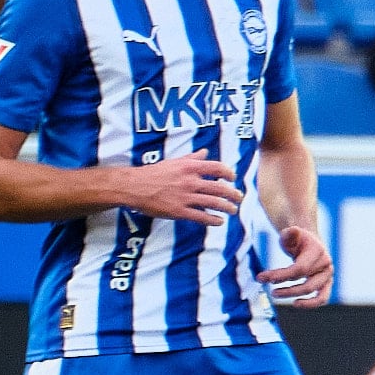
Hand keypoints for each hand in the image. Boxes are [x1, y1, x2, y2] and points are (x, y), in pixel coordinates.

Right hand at [125, 151, 242, 224]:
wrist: (135, 187)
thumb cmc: (154, 173)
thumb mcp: (174, 161)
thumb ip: (192, 158)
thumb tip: (205, 152)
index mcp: (190, 167)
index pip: (217, 168)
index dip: (228, 173)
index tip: (233, 178)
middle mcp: (190, 181)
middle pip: (219, 188)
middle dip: (232, 194)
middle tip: (239, 197)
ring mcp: (185, 197)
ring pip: (213, 203)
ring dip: (227, 207)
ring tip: (233, 210)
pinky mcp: (179, 211)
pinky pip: (201, 217)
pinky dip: (213, 220)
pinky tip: (219, 221)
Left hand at [258, 223, 332, 304]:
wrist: (307, 242)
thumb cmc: (296, 239)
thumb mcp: (290, 235)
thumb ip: (290, 234)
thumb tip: (292, 230)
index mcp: (318, 251)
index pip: (299, 269)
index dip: (280, 276)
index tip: (261, 277)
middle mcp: (326, 264)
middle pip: (305, 283)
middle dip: (285, 287)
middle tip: (267, 289)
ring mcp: (327, 275)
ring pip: (312, 291)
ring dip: (292, 294)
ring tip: (275, 293)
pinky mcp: (326, 284)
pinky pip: (322, 297)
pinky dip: (310, 303)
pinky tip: (295, 304)